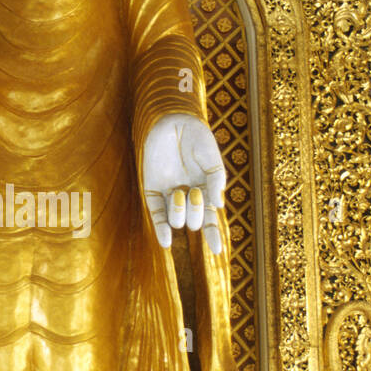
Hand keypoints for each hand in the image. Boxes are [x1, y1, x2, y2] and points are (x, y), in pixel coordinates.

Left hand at [143, 114, 225, 253]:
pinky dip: (161, 229)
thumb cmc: (196, 137)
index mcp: (206, 190)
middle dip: (196, 212)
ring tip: (181, 192)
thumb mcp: (212, 158)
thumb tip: (218, 206)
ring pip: (176, 221)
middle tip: (195, 192)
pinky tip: (166, 242)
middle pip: (194, 221)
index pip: (210, 219)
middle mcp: (188, 196)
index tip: (217, 249)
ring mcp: (170, 195)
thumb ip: (216, 180)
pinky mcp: (152, 190)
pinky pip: (156, 215)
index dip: (213, 235)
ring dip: (180, 212)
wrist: (172, 121)